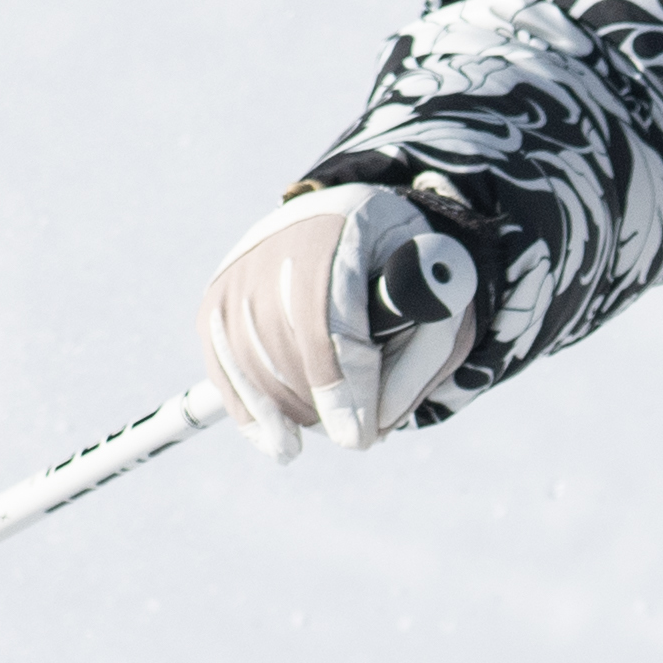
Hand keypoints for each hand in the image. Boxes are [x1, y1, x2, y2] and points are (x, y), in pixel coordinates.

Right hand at [195, 183, 479, 456]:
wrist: (355, 221)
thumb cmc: (407, 272)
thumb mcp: (444, 304)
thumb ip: (418, 363)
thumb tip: (371, 426)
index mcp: (349, 225)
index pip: (331, 315)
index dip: (342, 385)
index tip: (358, 437)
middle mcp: (282, 238)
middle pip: (283, 340)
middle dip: (317, 403)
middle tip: (353, 436)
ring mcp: (242, 266)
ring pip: (248, 357)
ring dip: (282, 412)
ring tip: (317, 438)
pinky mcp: (218, 294)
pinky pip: (222, 362)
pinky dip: (247, 409)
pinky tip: (274, 441)